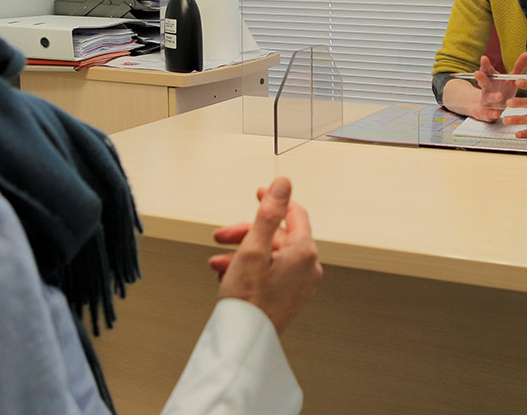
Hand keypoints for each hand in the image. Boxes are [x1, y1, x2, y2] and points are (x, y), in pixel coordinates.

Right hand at [208, 177, 321, 334]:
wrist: (245, 344)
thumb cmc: (248, 301)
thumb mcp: (253, 249)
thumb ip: (269, 213)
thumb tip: (283, 183)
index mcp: (304, 253)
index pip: (294, 214)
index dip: (273, 202)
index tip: (258, 194)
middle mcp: (308, 268)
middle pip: (277, 237)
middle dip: (246, 234)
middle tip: (221, 236)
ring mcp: (301, 285)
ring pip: (271, 256)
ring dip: (243, 254)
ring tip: (218, 262)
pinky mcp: (291, 297)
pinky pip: (271, 273)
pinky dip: (250, 269)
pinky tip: (228, 277)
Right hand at [467, 55, 520, 121]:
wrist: (490, 108)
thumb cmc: (502, 90)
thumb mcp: (510, 79)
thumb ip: (518, 67)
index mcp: (491, 78)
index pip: (487, 70)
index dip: (485, 64)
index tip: (484, 58)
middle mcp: (486, 88)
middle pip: (483, 82)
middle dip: (481, 78)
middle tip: (478, 73)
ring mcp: (486, 101)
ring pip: (487, 98)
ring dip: (493, 97)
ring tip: (499, 96)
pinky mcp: (487, 113)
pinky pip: (488, 114)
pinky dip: (491, 114)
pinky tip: (496, 114)